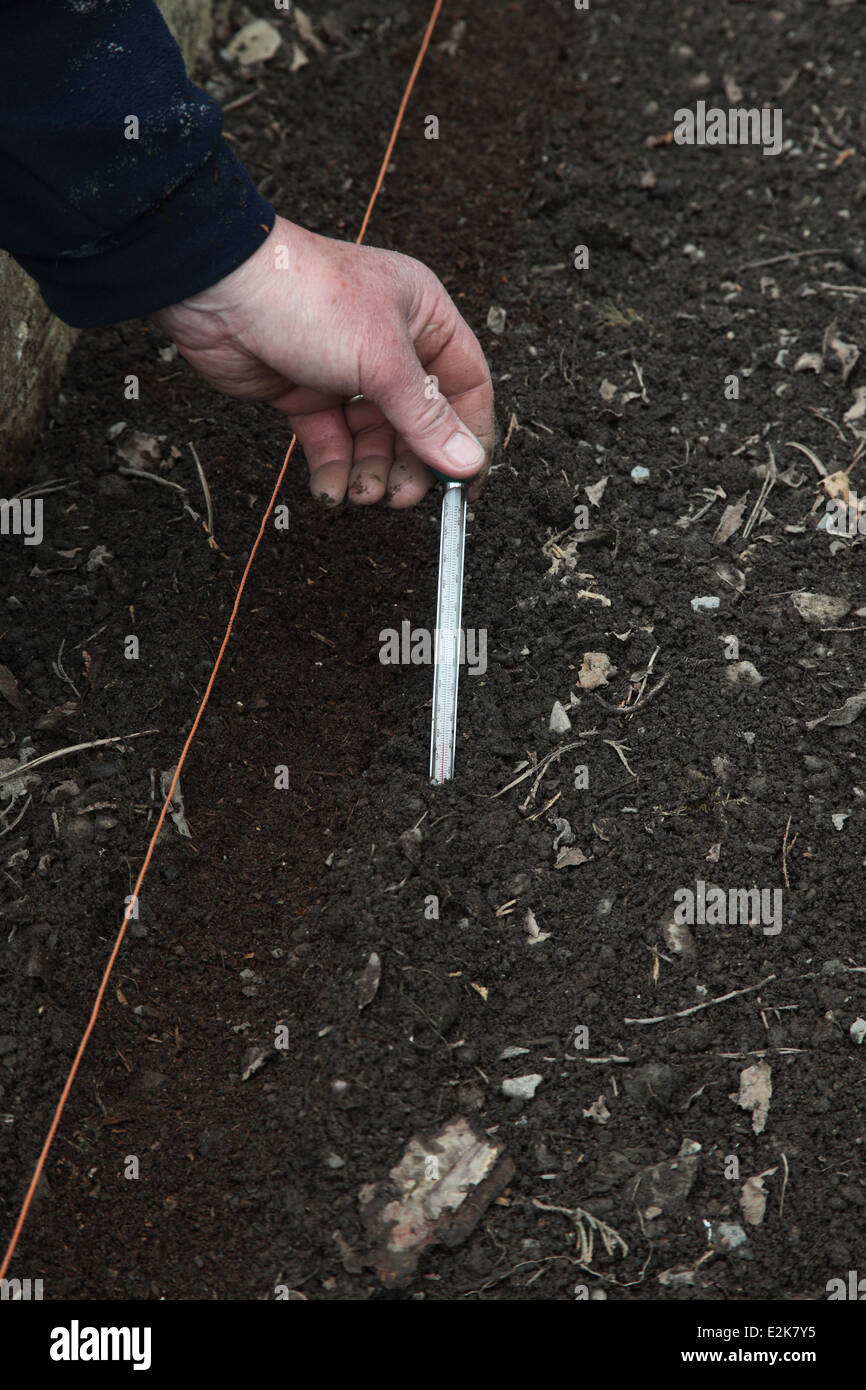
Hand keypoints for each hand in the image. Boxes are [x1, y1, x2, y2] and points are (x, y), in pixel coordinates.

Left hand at [150, 216, 493, 506]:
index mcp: (424, 316)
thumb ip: (425, 417)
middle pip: (419, 421)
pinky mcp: (306, 393)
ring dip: (372, 472)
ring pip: (375, 438)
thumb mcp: (382, 359)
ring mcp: (346, 370)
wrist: (218, 290)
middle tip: (403, 496)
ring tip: (362, 493)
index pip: (465, 385)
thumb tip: (468, 461)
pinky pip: (332, 442)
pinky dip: (334, 469)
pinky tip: (330, 488)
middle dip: (412, 463)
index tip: (466, 484)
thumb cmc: (306, 296)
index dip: (469, 436)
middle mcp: (390, 344)